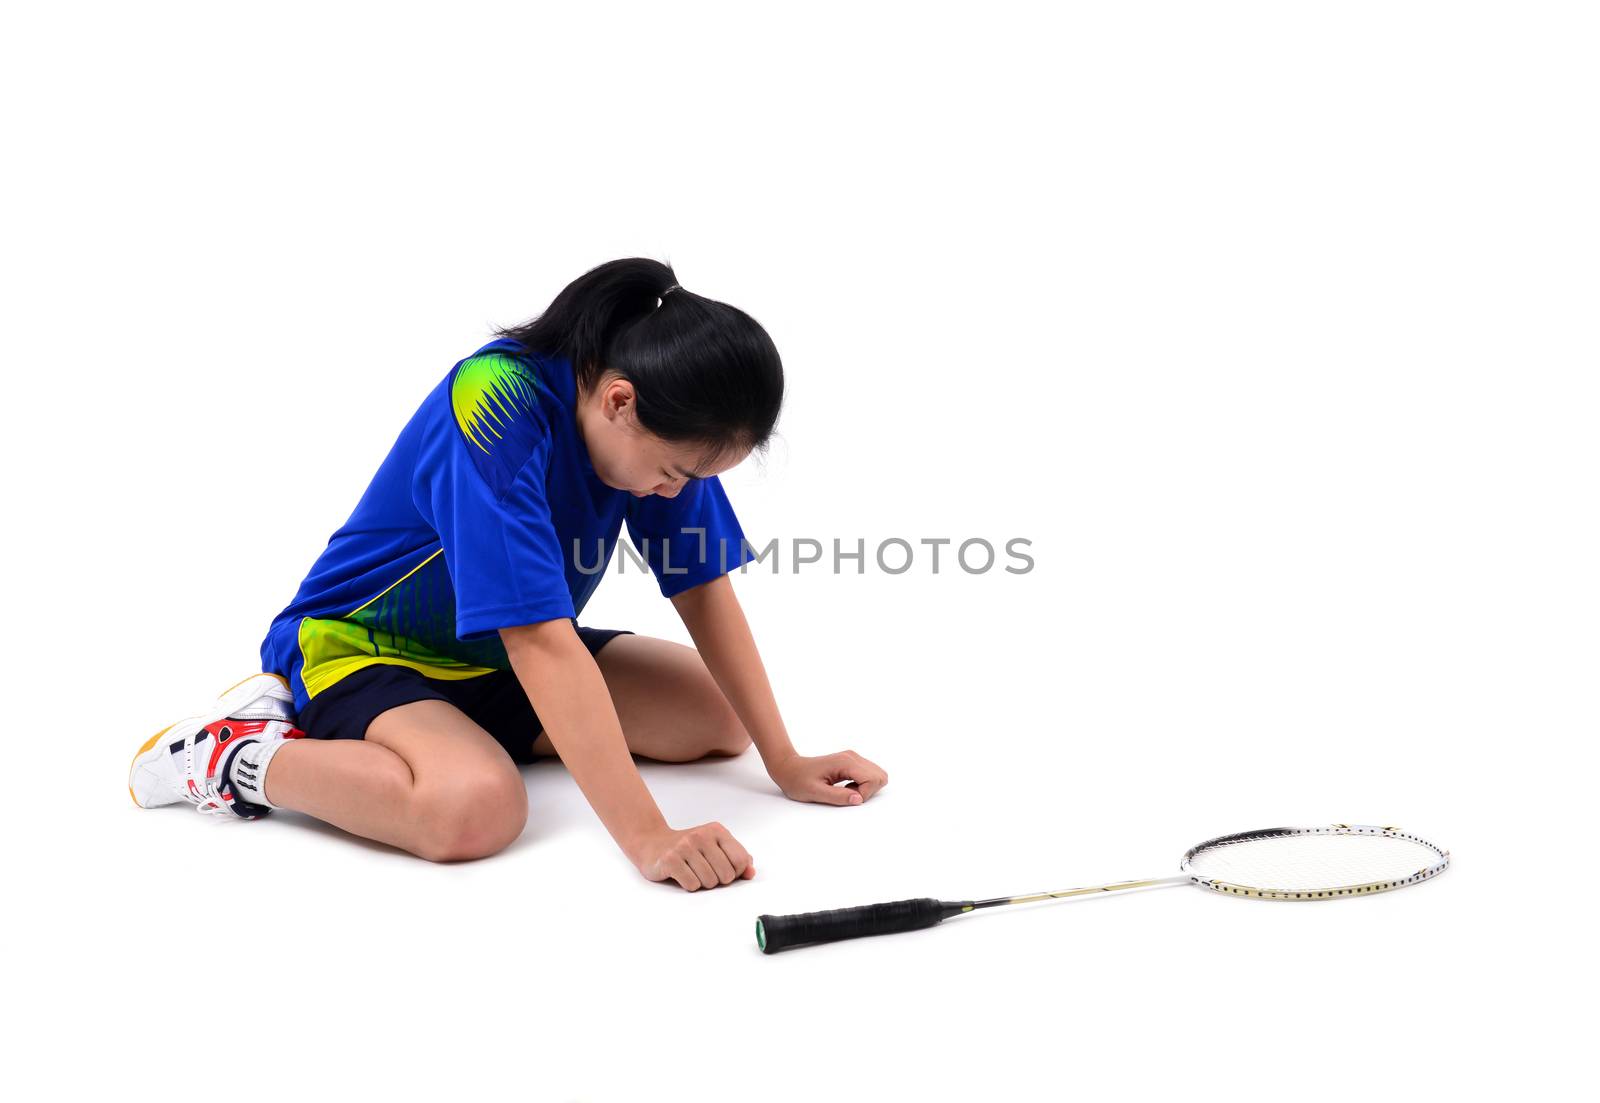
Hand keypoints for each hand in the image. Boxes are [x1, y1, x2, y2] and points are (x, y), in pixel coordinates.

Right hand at [630, 822, 754, 891]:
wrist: (652, 843)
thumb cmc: (688, 848)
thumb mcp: (715, 847)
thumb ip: (736, 858)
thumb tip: (751, 873)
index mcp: (716, 830)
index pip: (740, 860)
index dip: (735, 872)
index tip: (723, 869)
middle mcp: (701, 836)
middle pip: (726, 875)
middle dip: (717, 880)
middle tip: (705, 872)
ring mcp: (685, 847)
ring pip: (709, 882)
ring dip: (702, 884)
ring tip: (693, 872)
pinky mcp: (670, 860)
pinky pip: (692, 885)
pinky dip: (689, 885)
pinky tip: (682, 875)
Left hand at [768, 750, 887, 805]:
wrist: (788, 768)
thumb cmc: (798, 780)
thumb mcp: (815, 793)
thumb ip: (838, 796)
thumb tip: (859, 800)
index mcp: (845, 762)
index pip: (872, 778)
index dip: (864, 794)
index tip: (847, 798)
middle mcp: (852, 757)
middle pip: (880, 776)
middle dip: (869, 791)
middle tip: (849, 795)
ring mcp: (853, 758)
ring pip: (877, 774)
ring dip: (867, 788)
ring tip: (848, 790)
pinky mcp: (851, 762)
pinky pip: (869, 774)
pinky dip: (863, 785)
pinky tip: (847, 787)